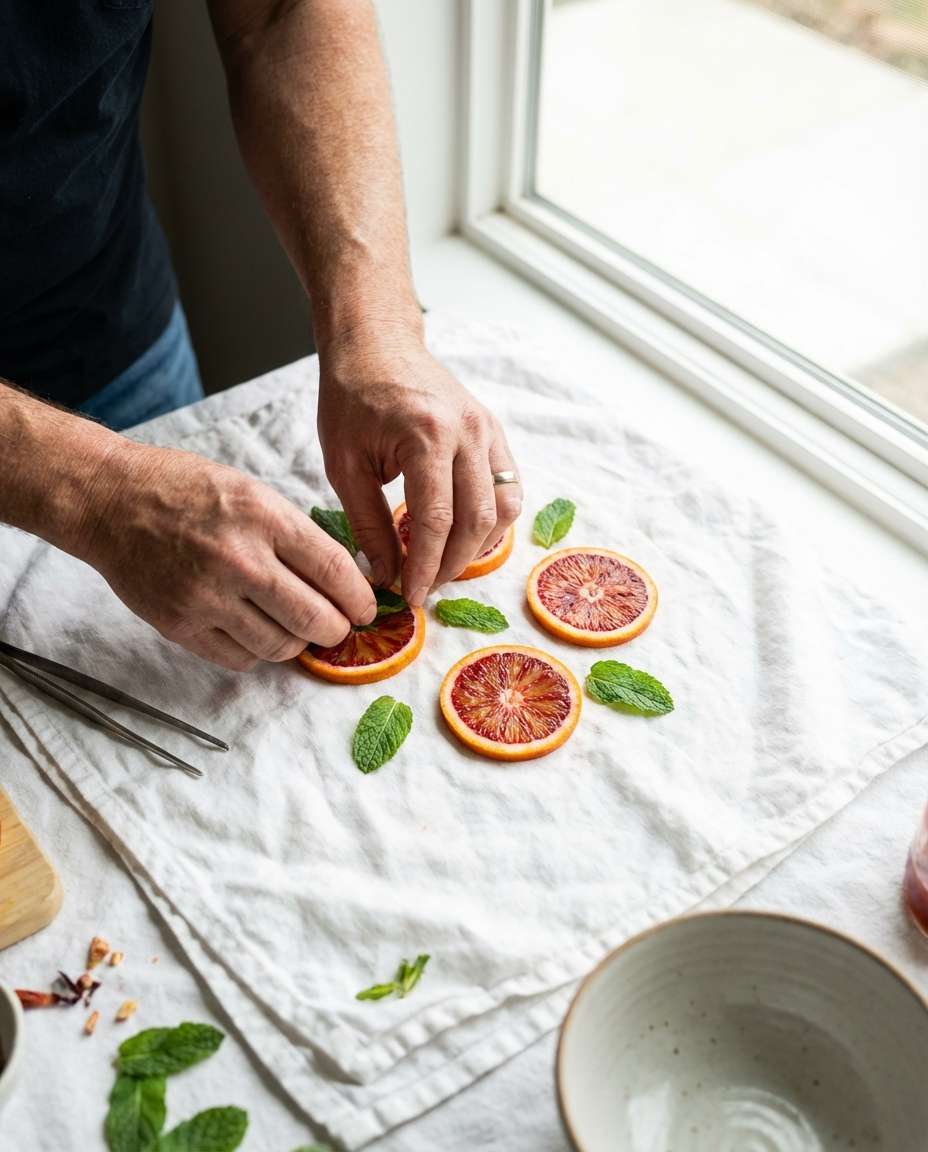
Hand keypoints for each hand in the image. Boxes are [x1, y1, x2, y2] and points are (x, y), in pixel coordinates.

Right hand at [74, 441, 376, 669]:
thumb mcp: (252, 492)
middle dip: (337, 630)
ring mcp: (207, 596)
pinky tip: (255, 630)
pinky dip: (257, 651)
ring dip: (297, 643)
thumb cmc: (187, 490)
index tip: (367, 608)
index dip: (360, 598)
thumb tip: (343, 580)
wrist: (110, 501)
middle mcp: (239, 560)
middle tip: (338, 627)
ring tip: (294, 627)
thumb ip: (296, 535)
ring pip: (280, 645)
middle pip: (314, 618)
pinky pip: (240, 658)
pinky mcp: (180, 625)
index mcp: (264, 518)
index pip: (334, 570)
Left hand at [317, 326, 521, 603]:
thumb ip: (368, 525)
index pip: (436, 521)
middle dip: (451, 564)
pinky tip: (463, 535)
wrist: (376, 345)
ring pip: (503, 508)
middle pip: (476, 520)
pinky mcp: (494, 431)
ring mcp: (487, 430)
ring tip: (443, 564)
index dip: (424, 567)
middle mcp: (467, 432)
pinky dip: (491, 519)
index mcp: (426, 436)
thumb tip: (387, 577)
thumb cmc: (352, 400)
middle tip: (424, 587)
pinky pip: (509, 487)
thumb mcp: (344, 465)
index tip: (409, 596)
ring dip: (477, 547)